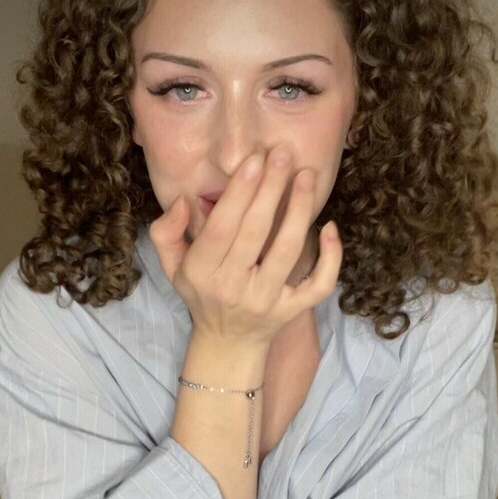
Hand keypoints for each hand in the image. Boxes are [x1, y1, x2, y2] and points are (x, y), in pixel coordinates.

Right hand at [148, 145, 342, 349]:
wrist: (227, 344)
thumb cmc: (201, 294)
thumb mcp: (173, 266)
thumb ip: (167, 232)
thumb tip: (183, 201)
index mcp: (201, 273)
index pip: (222, 227)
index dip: (239, 192)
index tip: (255, 159)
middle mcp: (233, 288)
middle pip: (256, 232)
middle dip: (271, 189)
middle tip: (283, 154)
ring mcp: (266, 301)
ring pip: (288, 251)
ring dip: (299, 210)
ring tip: (306, 176)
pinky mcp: (292, 311)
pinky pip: (318, 285)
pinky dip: (330, 258)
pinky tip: (330, 228)